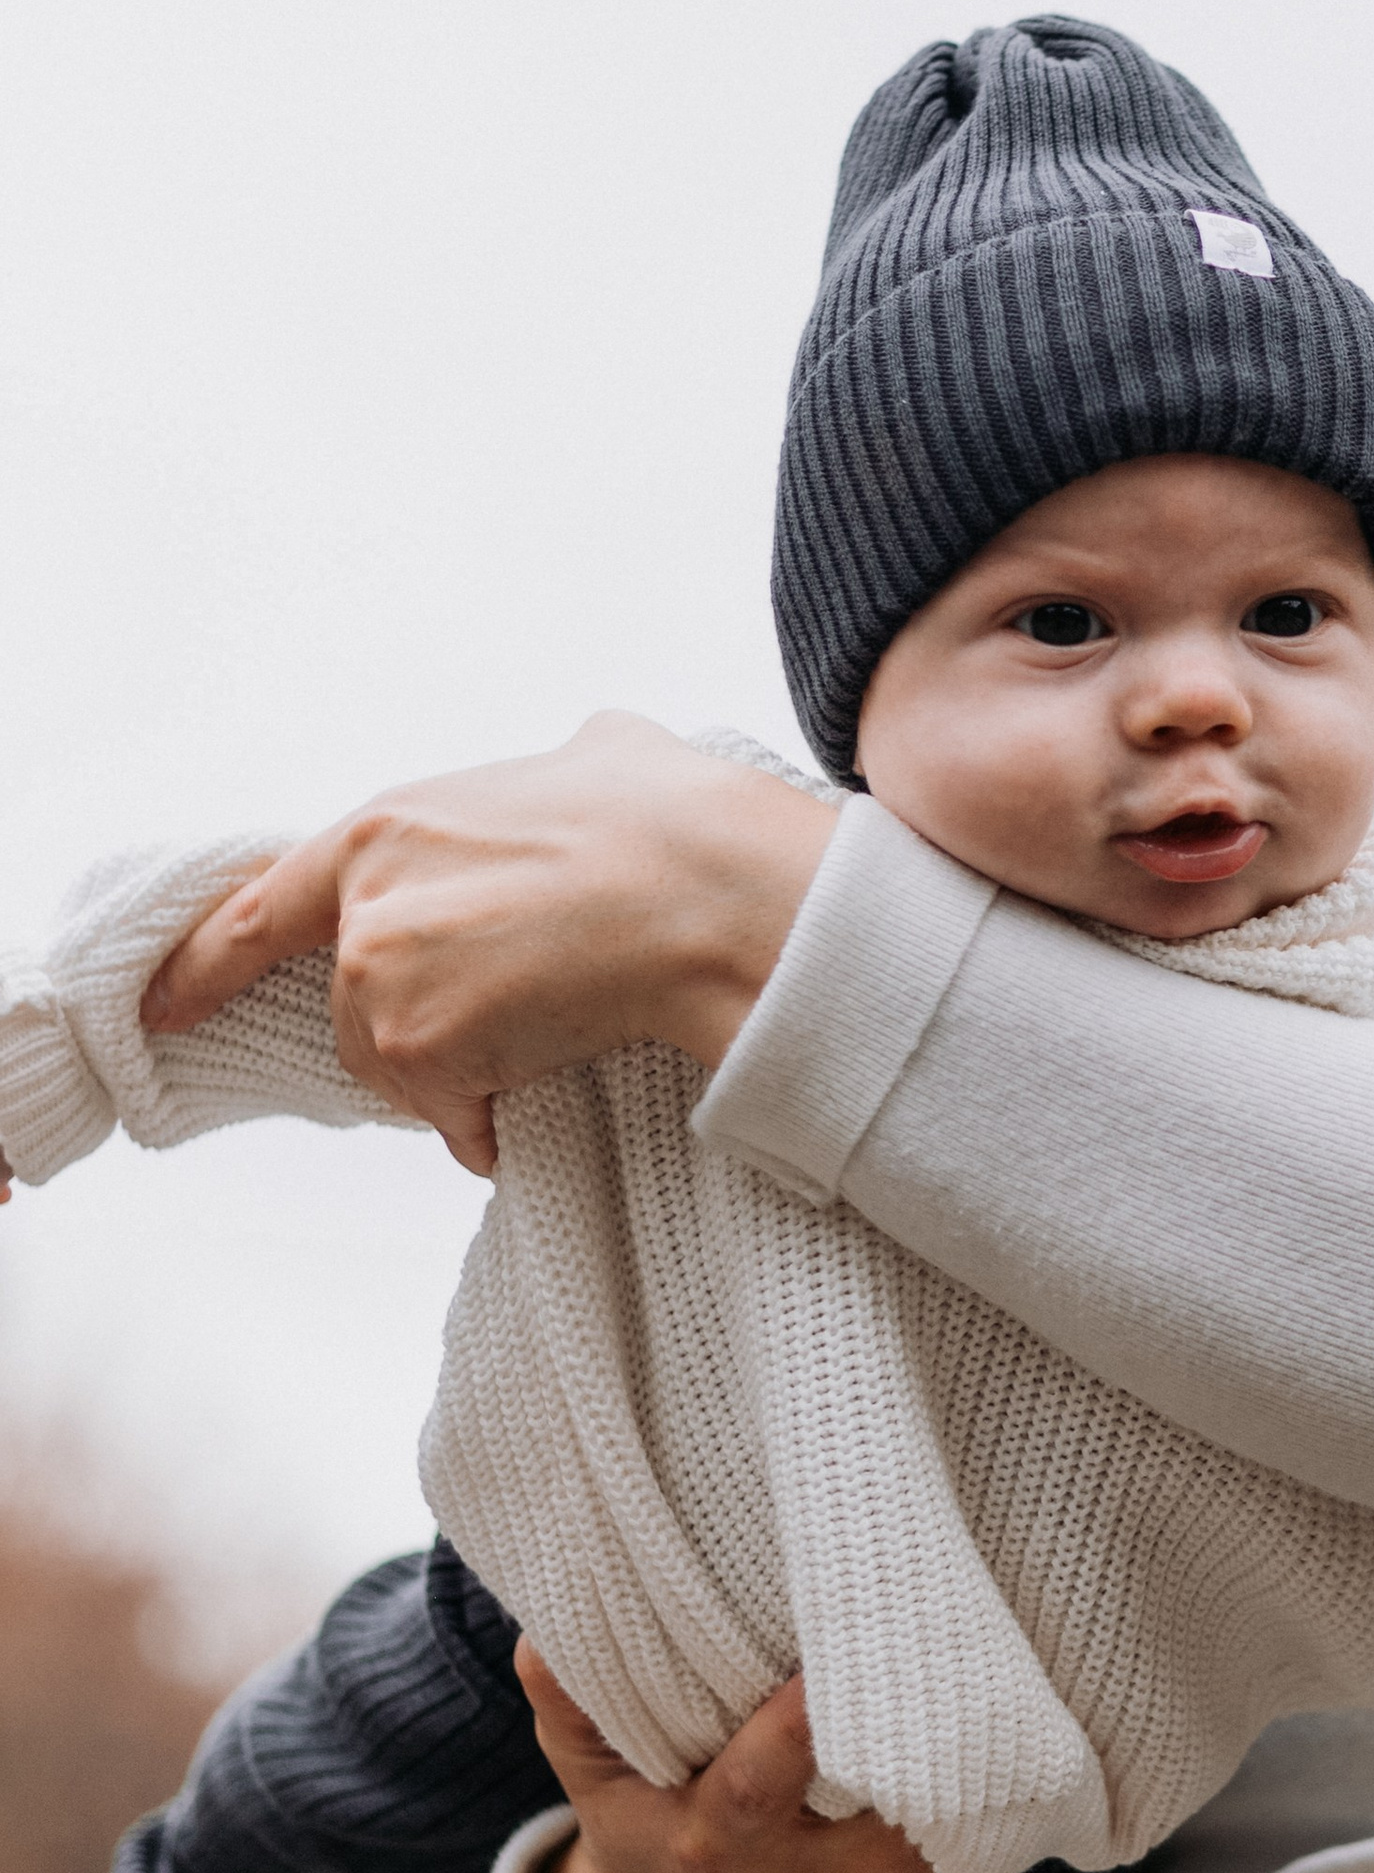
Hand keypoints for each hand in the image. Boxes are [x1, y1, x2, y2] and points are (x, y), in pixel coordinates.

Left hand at [140, 712, 838, 1175]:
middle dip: (428, 1030)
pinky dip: (497, 1119)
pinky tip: (555, 1075)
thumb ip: (551, 770)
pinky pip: (452, 1118)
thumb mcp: (598, 752)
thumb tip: (588, 762)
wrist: (707, 891)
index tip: (166, 1003)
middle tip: (520, 1011)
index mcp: (382, 827)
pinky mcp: (419, 1049)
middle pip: (354, 1012)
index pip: (262, 907)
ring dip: (467, 1078)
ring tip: (553, 1033)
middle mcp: (360, 905)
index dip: (210, 961)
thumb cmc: (673, 821)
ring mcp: (380, 980)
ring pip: (402, 1071)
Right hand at [515, 1642, 976, 1872]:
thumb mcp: (591, 1778)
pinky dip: (987, 1823)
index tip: (855, 1635)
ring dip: (974, 1777)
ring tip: (989, 1687)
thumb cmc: (639, 1835)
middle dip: (929, 1741)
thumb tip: (546, 1629)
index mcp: (713, 1847)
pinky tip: (997, 1758)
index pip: (768, 1777)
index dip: (812, 1714)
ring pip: (941, 1851)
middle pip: (885, 1821)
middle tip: (960, 1647)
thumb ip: (572, 1705)